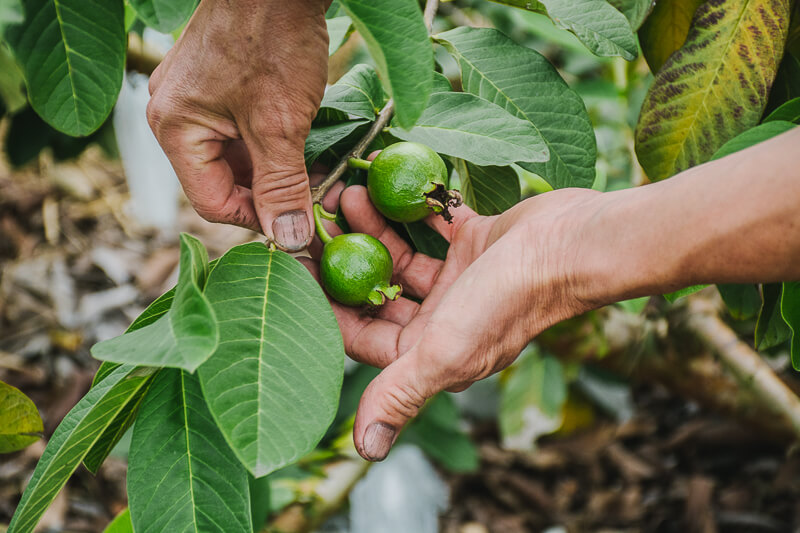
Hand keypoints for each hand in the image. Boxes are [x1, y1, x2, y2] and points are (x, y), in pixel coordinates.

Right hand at [147, 0, 328, 250]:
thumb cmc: (272, 40)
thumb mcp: (280, 125)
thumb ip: (282, 187)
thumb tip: (288, 241)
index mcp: (175, 129)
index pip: (212, 202)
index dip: (257, 219)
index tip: (298, 226)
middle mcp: (176, 115)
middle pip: (224, 180)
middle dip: (271, 194)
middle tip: (316, 200)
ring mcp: (197, 97)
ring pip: (238, 157)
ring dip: (277, 171)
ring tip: (318, 174)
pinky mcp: (221, 84)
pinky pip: (243, 130)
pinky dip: (274, 144)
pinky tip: (306, 146)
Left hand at [304, 184, 603, 460]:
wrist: (573, 245)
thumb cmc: (507, 298)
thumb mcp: (445, 350)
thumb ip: (400, 395)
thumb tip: (366, 452)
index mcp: (431, 353)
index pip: (363, 336)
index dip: (328, 307)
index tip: (298, 268)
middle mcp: (443, 320)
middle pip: (378, 292)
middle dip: (346, 261)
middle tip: (315, 224)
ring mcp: (460, 280)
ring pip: (401, 256)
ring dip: (374, 229)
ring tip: (345, 194)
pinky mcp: (475, 242)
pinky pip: (432, 226)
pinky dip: (411, 209)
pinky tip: (385, 184)